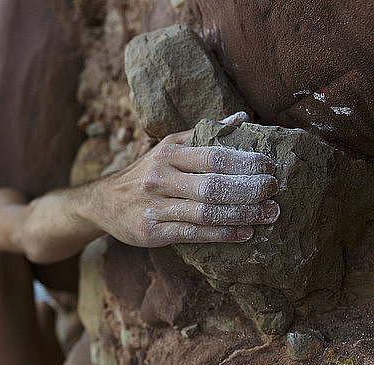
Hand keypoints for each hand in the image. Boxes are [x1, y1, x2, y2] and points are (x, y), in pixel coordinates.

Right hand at [87, 112, 279, 245]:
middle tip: (274, 192)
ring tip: (269, 214)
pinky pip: (193, 234)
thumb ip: (202, 135)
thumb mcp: (167, 147)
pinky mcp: (151, 232)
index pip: (213, 156)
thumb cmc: (143, 173)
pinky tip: (244, 233)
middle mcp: (159, 178)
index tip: (269, 166)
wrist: (102, 202)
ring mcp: (154, 207)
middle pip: (213, 185)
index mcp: (167, 154)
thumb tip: (242, 118)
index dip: (245, 162)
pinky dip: (222, 234)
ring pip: (206, 212)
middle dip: (249, 189)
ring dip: (243, 214)